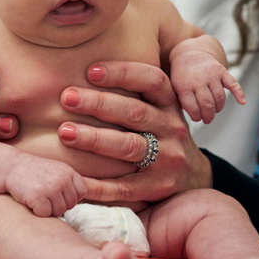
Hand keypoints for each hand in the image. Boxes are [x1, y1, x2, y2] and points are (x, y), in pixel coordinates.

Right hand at [5, 153, 86, 216]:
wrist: (10, 166)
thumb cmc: (33, 172)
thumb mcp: (56, 170)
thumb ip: (70, 182)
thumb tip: (80, 200)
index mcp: (68, 171)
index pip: (81, 192)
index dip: (69, 196)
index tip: (56, 192)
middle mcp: (62, 179)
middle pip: (70, 205)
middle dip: (57, 204)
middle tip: (43, 194)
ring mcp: (51, 188)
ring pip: (59, 211)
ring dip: (47, 209)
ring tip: (37, 196)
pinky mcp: (38, 197)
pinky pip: (45, 214)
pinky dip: (37, 211)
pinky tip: (30, 200)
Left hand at [56, 61, 211, 204]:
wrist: (194, 177)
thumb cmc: (162, 134)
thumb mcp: (160, 109)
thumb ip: (134, 92)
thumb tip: (86, 70)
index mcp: (170, 105)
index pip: (152, 81)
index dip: (123, 73)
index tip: (91, 70)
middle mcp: (172, 129)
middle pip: (134, 113)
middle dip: (98, 104)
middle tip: (67, 97)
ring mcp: (167, 160)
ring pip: (128, 146)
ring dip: (94, 138)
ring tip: (65, 132)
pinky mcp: (157, 188)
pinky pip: (124, 187)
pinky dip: (98, 184)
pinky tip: (74, 177)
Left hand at [170, 49, 245, 123]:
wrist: (190, 54)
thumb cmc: (182, 76)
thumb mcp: (175, 87)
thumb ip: (182, 101)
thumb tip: (194, 117)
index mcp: (184, 86)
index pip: (193, 108)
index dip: (197, 117)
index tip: (197, 118)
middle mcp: (199, 80)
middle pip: (208, 104)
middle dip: (209, 116)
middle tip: (208, 120)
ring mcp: (211, 75)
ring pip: (219, 97)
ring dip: (219, 108)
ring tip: (215, 111)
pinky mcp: (221, 71)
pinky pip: (232, 83)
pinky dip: (239, 93)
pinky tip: (242, 102)